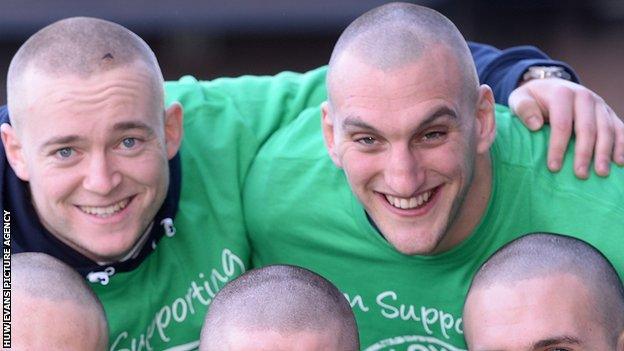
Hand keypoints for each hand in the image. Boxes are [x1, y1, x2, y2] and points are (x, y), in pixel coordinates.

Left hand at [509, 78, 623, 178]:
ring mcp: (599, 104)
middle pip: (587, 129)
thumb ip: (524, 109)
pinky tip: (620, 161)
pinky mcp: (608, 112)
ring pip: (606, 129)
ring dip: (605, 152)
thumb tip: (535, 125)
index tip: (553, 167)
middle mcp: (584, 96)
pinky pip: (620, 128)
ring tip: (601, 173)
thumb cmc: (532, 99)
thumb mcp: (519, 99)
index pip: (562, 124)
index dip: (558, 146)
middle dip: (584, 153)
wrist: (549, 86)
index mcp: (562, 94)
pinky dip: (622, 144)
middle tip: (581, 175)